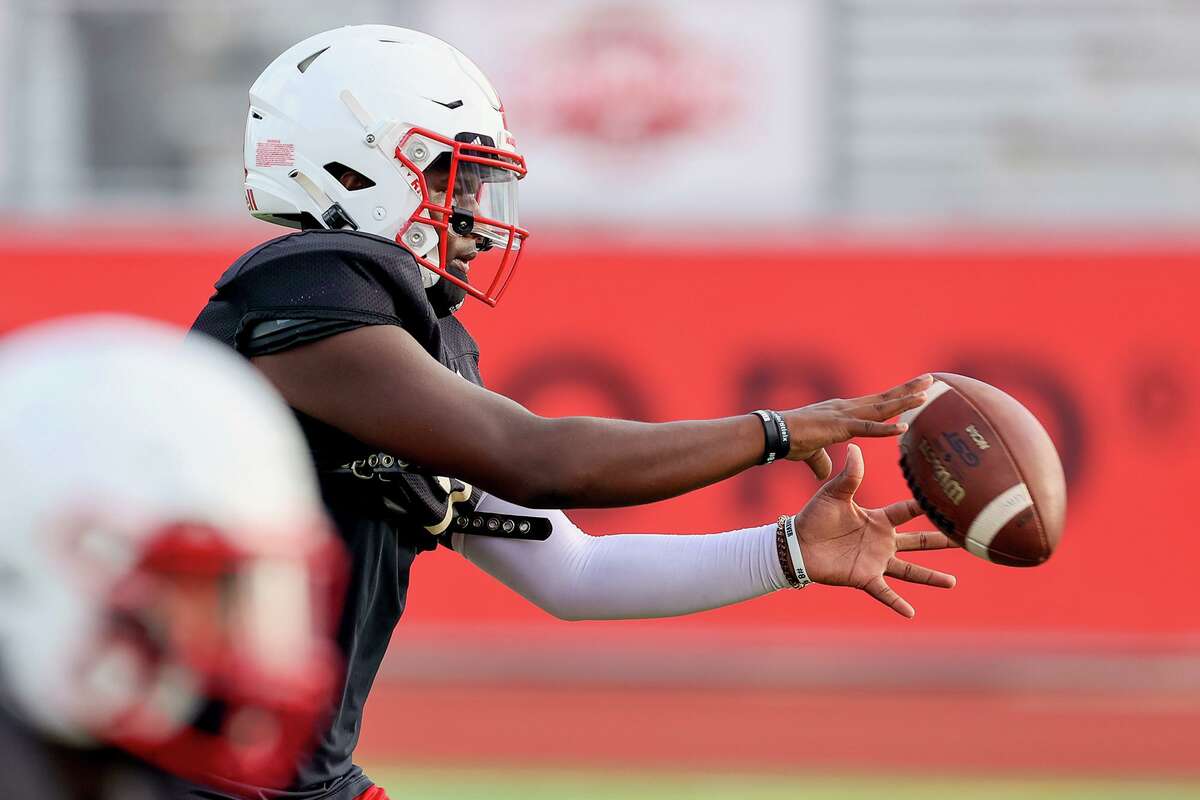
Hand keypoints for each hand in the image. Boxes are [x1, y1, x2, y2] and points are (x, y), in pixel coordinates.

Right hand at [784, 374, 933, 478]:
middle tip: (931, 379)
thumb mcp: (811, 453)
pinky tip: (903, 428)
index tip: (914, 391)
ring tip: (926, 394)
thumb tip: (825, 474)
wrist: (773, 435)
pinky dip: (886, 429)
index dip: (895, 398)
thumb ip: (822, 462)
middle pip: (884, 398)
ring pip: (881, 407)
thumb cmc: (788, 441)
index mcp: (842, 412)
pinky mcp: (838, 426)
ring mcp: (843, 415)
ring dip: (904, 401)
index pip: (874, 403)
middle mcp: (846, 408)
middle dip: (908, 390)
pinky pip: (867, 428)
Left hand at [792, 444, 957, 617]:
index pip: (908, 511)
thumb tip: (856, 447)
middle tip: (966, 541)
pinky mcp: (864, 577)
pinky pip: (884, 592)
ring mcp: (875, 561)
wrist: (796, 543)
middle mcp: (882, 541)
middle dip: (941, 542)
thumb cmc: (814, 516)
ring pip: (910, 570)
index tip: (950, 500)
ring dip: (930, 577)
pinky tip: (911, 612)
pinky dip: (897, 603)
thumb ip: (850, 474)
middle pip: (918, 542)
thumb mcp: (834, 493)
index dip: (926, 506)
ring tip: (952, 582)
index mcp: (878, 520)